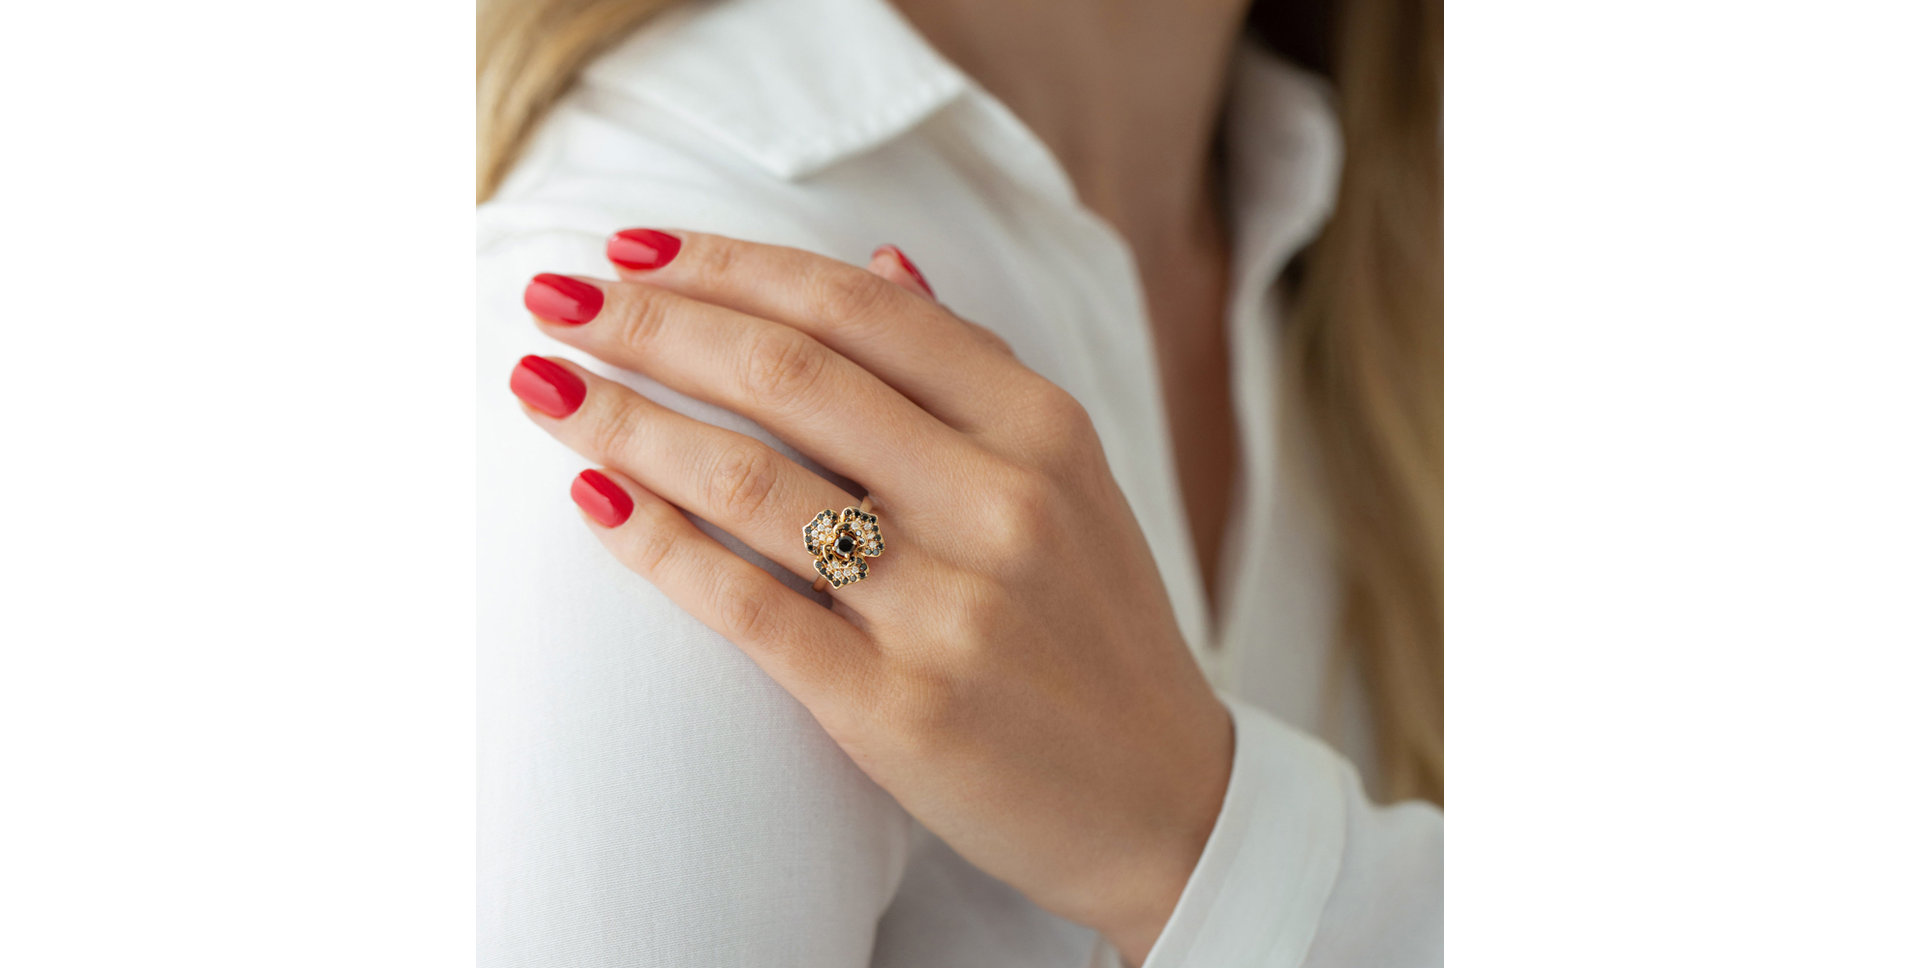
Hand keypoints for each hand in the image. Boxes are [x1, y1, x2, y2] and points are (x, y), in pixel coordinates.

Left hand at [510, 230, 1232, 962]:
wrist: (1165, 801)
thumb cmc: (1097, 628)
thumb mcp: (1070, 478)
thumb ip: (974, 368)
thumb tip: (879, 262)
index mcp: (1042, 428)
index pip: (856, 310)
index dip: (728, 265)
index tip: (632, 249)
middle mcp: (1000, 504)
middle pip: (789, 376)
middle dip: (649, 324)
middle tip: (552, 298)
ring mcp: (950, 609)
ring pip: (751, 483)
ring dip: (625, 421)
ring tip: (542, 386)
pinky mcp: (897, 708)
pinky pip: (748, 608)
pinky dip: (657, 544)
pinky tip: (593, 498)